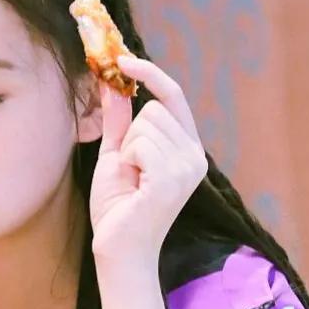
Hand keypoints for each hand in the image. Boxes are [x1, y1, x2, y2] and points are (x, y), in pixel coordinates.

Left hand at [90, 56, 207, 271]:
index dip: (149, 74)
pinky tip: (134, 186)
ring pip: (146, 123)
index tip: (122, 59)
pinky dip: (128, 161)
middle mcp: (195, 156)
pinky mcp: (174, 178)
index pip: (173, 96)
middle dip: (130, 136)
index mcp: (187, 149)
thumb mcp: (116, 155)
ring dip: (128, 152)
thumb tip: (113, 81)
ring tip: (133, 183)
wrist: (117, 250)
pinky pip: (141, 142)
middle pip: (154, 108)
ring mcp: (188, 167)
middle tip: (130, 173)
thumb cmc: (117, 209)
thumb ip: (119, 120)